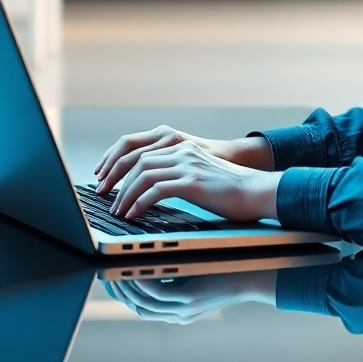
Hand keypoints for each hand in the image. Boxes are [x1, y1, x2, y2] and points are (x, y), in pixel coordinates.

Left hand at [103, 138, 281, 222]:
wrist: (257, 191)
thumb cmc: (230, 191)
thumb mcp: (200, 176)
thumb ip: (178, 176)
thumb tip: (151, 192)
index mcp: (183, 147)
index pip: (140, 148)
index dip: (118, 162)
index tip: (106, 179)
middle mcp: (183, 151)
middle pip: (137, 160)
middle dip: (116, 179)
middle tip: (105, 197)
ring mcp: (188, 165)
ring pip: (143, 174)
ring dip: (125, 194)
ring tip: (118, 211)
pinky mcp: (192, 182)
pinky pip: (156, 190)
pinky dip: (140, 202)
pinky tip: (134, 214)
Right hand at [103, 270, 276, 323]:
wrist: (261, 267)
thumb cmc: (232, 258)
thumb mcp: (201, 262)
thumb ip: (179, 260)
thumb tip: (158, 240)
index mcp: (180, 303)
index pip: (142, 302)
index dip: (122, 288)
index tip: (109, 271)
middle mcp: (180, 311)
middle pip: (138, 306)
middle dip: (117, 289)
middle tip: (103, 268)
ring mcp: (185, 308)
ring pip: (144, 304)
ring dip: (124, 287)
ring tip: (112, 267)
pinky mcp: (191, 300)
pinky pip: (159, 296)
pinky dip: (142, 284)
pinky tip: (134, 269)